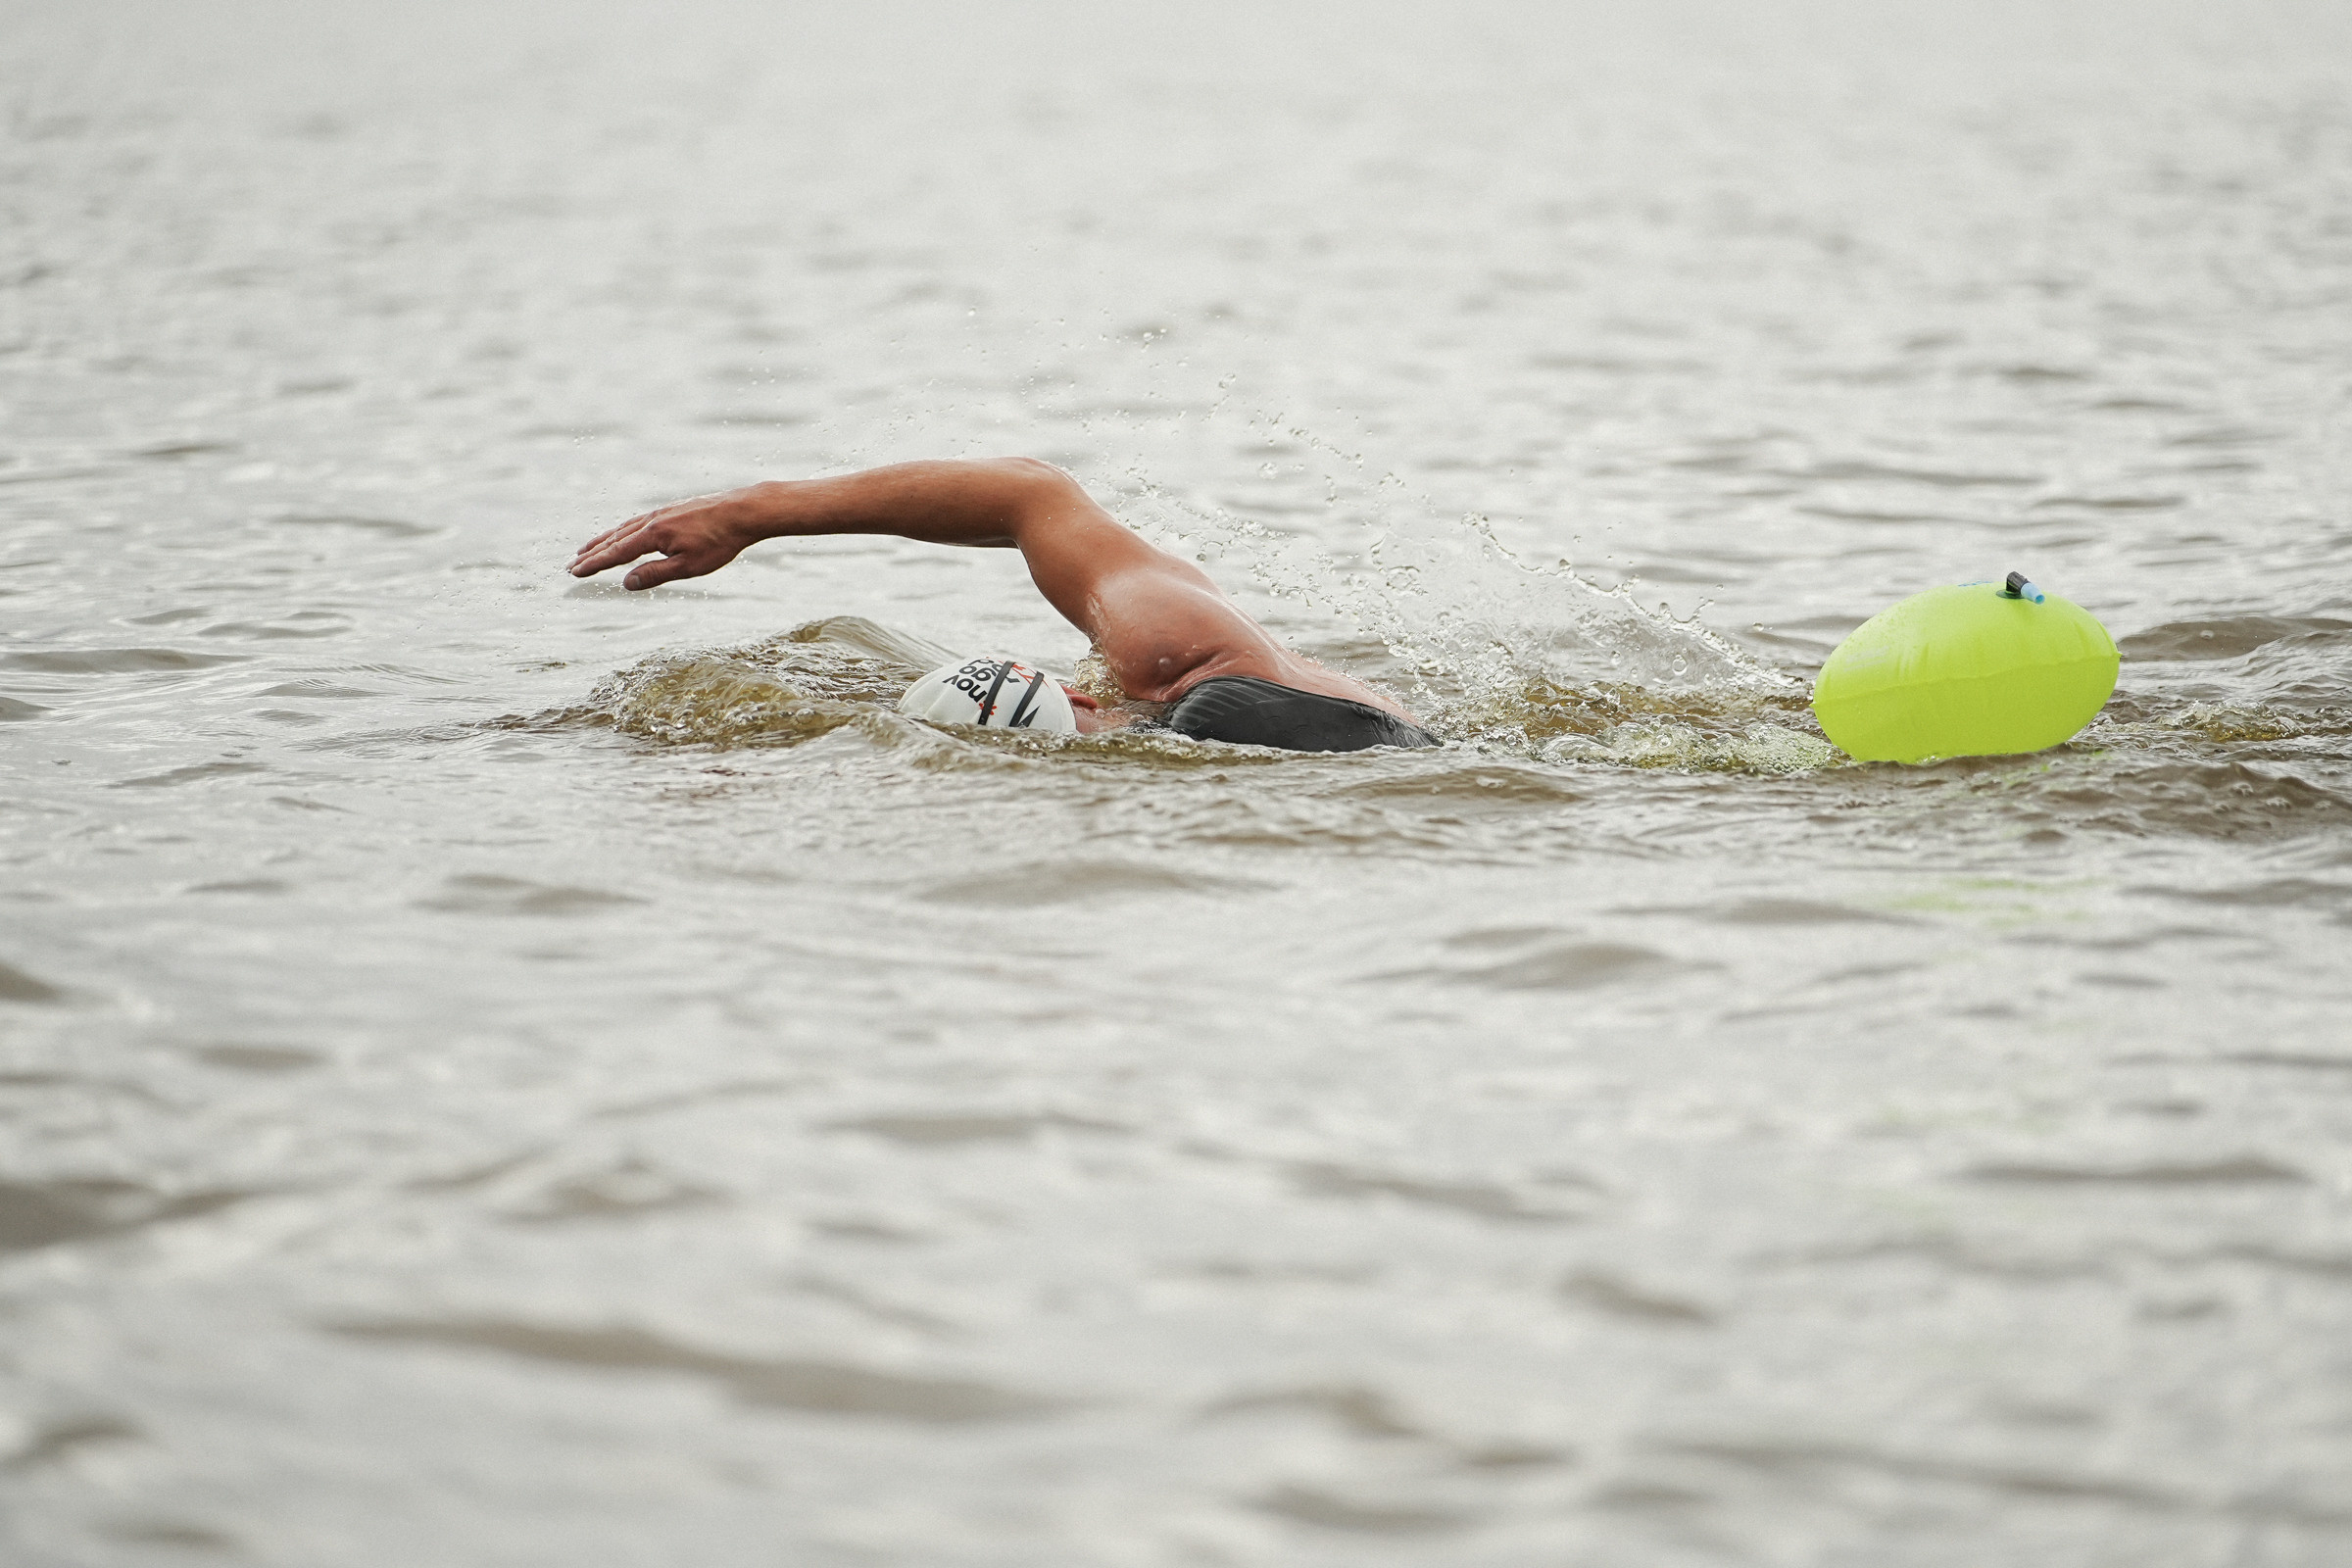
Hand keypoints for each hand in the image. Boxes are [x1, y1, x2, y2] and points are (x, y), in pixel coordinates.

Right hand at [569, 484, 777, 588]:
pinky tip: (624, 533)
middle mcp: (652, 520)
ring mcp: (662, 512)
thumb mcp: (688, 566)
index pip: (616, 553)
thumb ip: (655, 574)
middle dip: (592, 553)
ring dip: (604, 539)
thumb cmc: (720, 542)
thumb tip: (626, 583)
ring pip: (625, 527)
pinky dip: (623, 529)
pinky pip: (639, 520)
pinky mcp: (672, 509)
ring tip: (588, 548)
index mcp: (652, 535)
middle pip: (614, 538)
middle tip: (571, 564)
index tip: (575, 572)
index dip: (594, 564)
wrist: (743, 510)